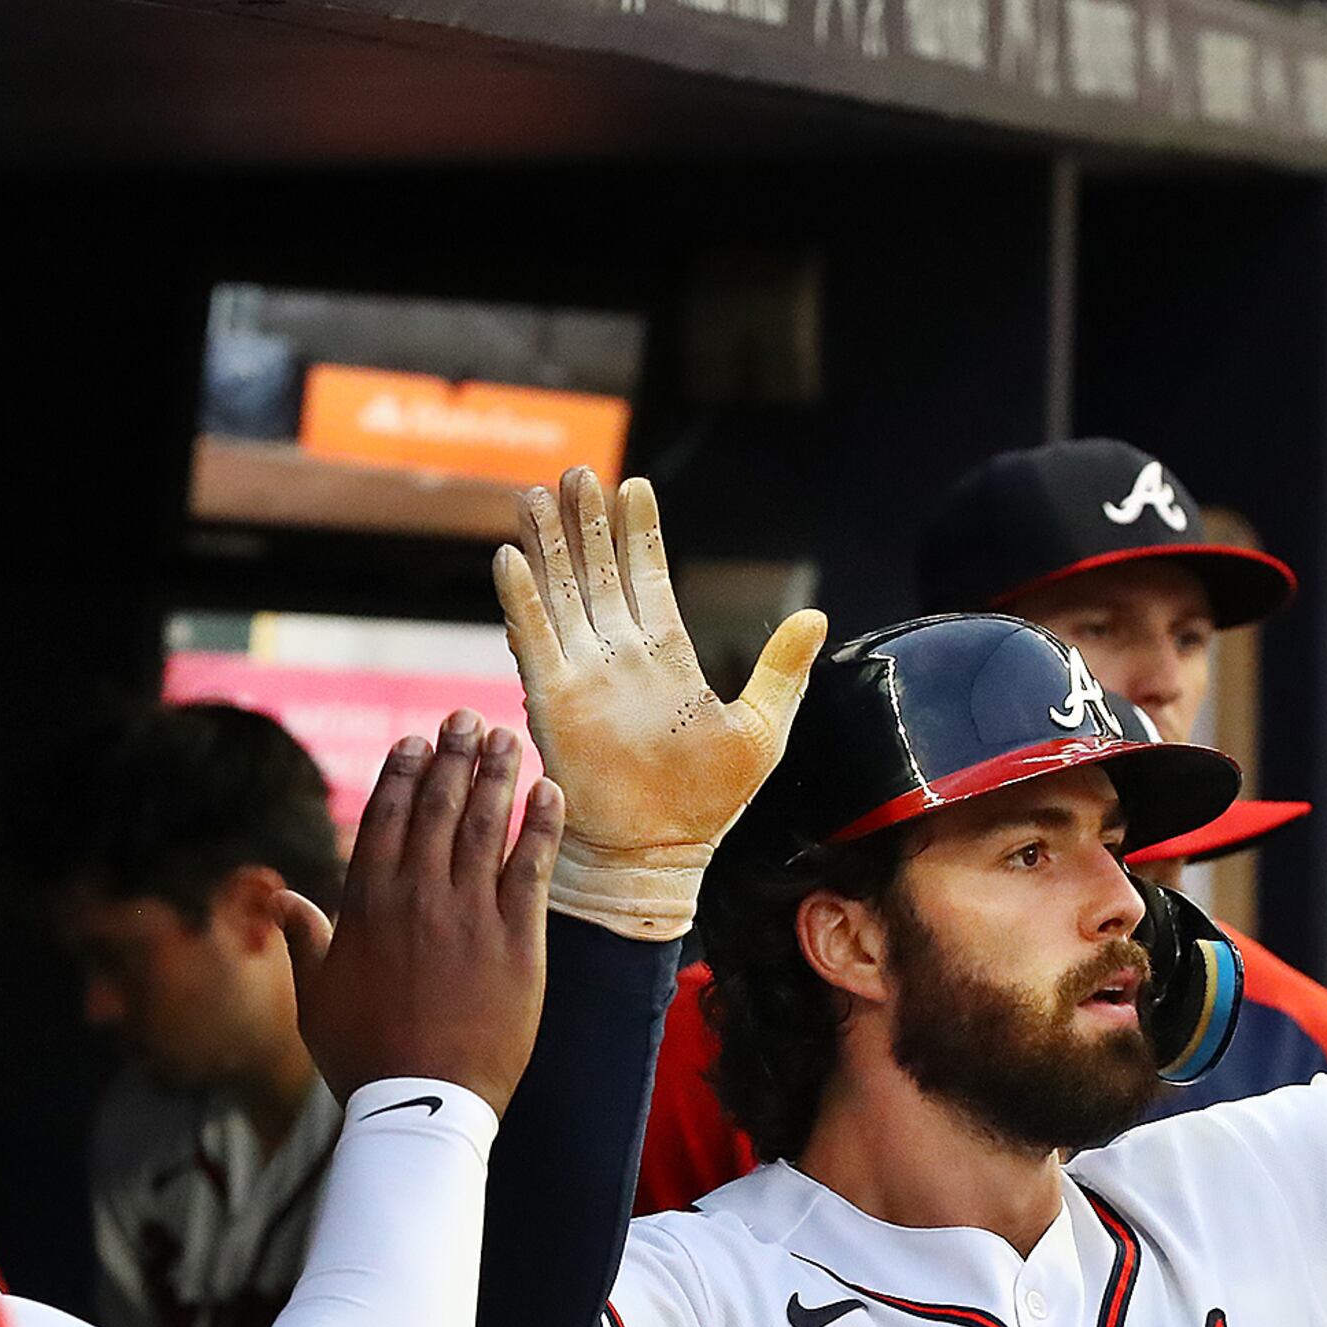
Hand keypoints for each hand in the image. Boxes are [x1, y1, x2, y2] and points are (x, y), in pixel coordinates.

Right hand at [293, 716, 561, 1111]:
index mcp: (366, 905)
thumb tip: (284, 896)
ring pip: (484, 825)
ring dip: (497, 774)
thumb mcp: (314, 998)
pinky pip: (532, 867)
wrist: (423, 1103)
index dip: (402, 774)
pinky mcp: (517, 939)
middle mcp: (417, 896)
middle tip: (468, 719)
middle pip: (436, 807)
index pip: (385, 818)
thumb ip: (304, 939)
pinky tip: (550, 791)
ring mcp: (469, 913)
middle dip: (453, 756)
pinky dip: (542, 824)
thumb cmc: (363, 1057)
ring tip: (508, 737)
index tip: (416, 742)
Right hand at [493, 468, 825, 939]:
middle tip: (577, 471)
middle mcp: (619, 656)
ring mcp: (584, 673)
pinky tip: (511, 557)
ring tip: (537, 493)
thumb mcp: (762, 730)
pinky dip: (521, 599)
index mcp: (666, 656)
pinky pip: (534, 638)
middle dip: (588, 521)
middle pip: (598, 572)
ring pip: (561, 592)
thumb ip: (780, 670)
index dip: (638, 530)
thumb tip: (815, 615)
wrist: (657, 855)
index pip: (647, 576)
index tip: (633, 484)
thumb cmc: (708, 803)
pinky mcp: (554, 698)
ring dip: (549, 544)